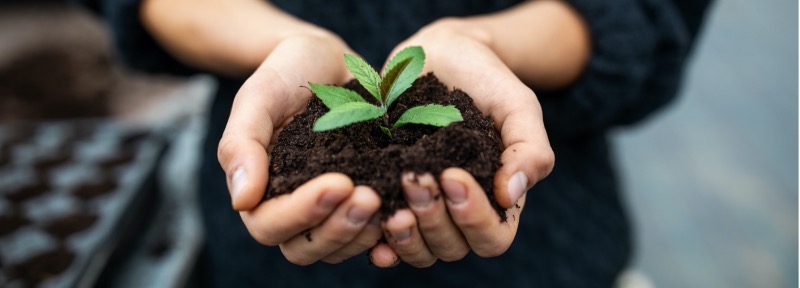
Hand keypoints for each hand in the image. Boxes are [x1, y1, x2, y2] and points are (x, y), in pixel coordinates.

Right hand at [217, 33, 383, 264]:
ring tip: (391, 201)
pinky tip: (407, 211)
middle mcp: (292, 208)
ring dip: (363, 233)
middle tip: (371, 197)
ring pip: (339, 248)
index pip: (270, 225)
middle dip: (338, 229)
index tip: (339, 183)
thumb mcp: (258, 97)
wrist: (325, 59)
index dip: (302, 213)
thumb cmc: (285, 74)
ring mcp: (328, 210)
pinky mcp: (360, 202)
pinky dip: (387, 232)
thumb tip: (242, 201)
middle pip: (305, 248)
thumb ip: (241, 145)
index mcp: (259, 190)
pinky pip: (370, 235)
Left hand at [369, 19, 554, 267]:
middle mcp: (459, 214)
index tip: (452, 175)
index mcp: (497, 201)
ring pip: (417, 249)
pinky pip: (382, 237)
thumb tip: (512, 194)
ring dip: (404, 234)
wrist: (441, 54)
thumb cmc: (486, 80)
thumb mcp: (517, 105)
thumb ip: (529, 148)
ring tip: (387, 203)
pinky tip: (367, 219)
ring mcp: (423, 209)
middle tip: (413, 177)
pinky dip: (375, 238)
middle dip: (432, 219)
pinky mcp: (389, 197)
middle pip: (451, 247)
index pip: (492, 237)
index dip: (473, 217)